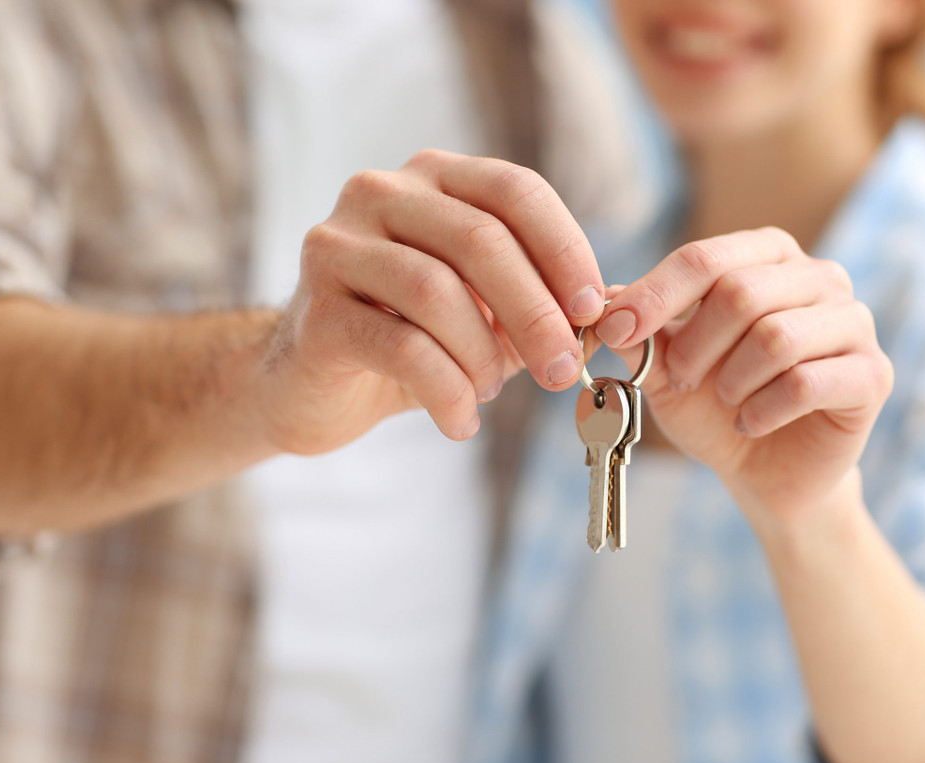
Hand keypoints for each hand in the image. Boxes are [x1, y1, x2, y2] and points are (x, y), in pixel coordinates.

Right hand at [255, 150, 604, 452]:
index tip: (595, 310)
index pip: (515, 190)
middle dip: (536, 311)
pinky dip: (445, 393)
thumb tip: (612, 313)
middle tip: (563, 369)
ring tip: (492, 393)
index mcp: (432, 177)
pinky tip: (460, 421)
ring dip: (483, 354)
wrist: (312, 385)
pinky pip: (401, 349)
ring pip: (437, 291)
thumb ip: (539, 302)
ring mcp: (337, 247)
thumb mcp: (483, 310)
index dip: (564, 250)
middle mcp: (379, 194)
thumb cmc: (411, 338)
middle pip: (481, 239)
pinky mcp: (316, 311)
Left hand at [596, 227, 892, 522]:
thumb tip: (599, 304)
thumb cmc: (717, 406)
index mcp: (768, 255)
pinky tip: (752, 423)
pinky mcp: (873, 374)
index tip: (614, 331)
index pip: (705, 258)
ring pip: (776, 337)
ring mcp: (854, 322)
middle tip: (681, 379)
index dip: (653, 295)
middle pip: (741, 293)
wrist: (767, 470)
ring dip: (731, 381)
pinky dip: (763, 410)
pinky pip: (806, 383)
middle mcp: (819, 275)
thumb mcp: (667, 365)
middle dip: (695, 346)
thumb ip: (640, 331)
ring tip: (725, 400)